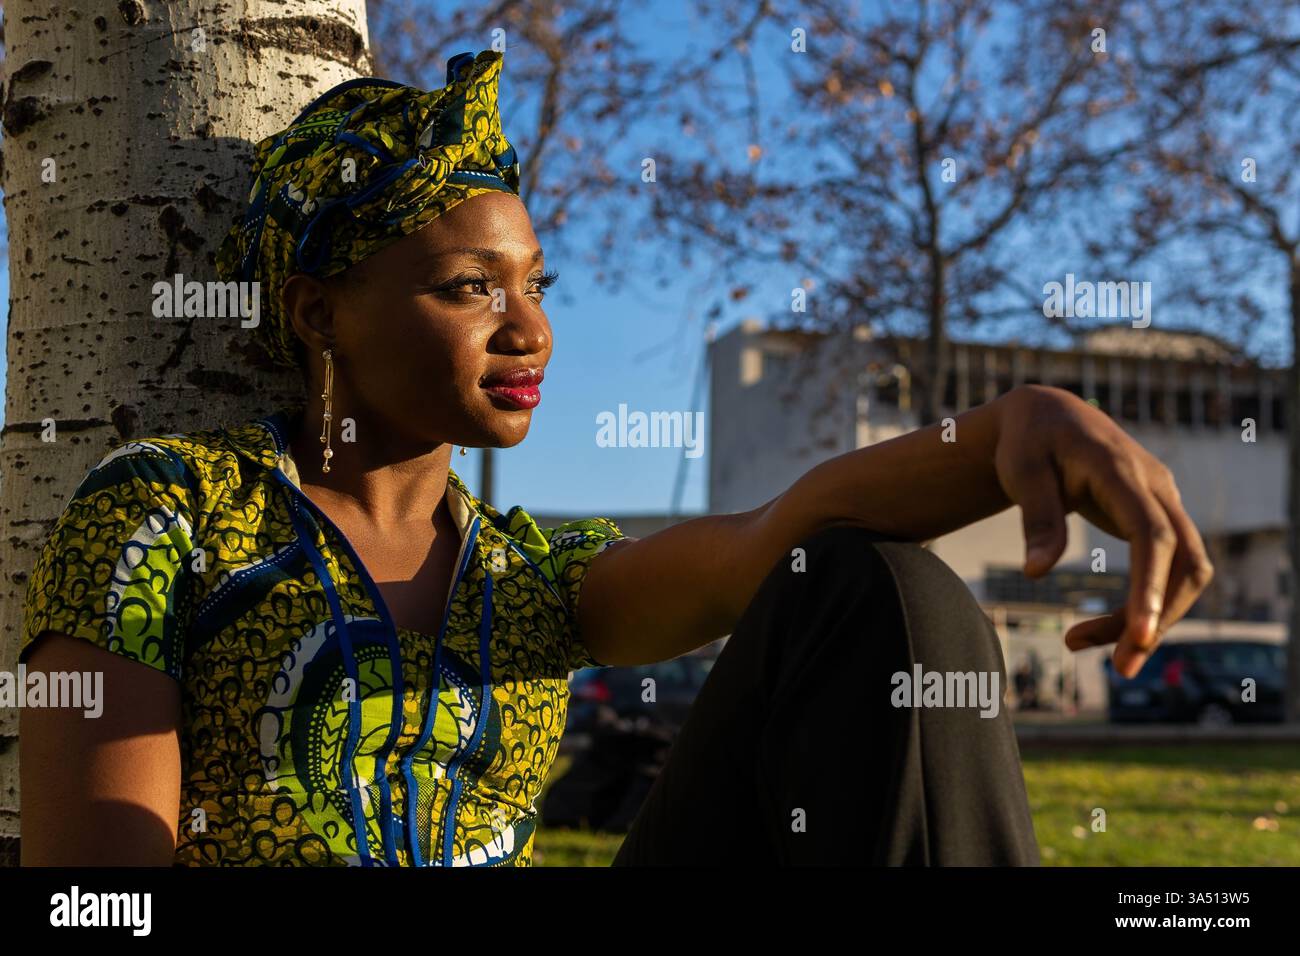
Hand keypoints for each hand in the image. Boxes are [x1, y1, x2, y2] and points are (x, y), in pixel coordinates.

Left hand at [992, 385, 1214, 678]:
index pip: (1153, 534)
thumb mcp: (1020, 473)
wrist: (1046, 416)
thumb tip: (1036, 573)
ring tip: (1087, 648)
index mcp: (1121, 471)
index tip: (1138, 635)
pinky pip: (1168, 568)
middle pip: (1185, 560)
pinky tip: (1102, 630)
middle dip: (1159, 616)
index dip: (1150, 586)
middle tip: (1118, 667)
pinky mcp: (1157, 517)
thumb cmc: (1028, 443)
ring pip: (1185, 569)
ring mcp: (1163, 501)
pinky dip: (1143, 603)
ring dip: (1151, 616)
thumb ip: (1036, 519)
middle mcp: (1155, 486)